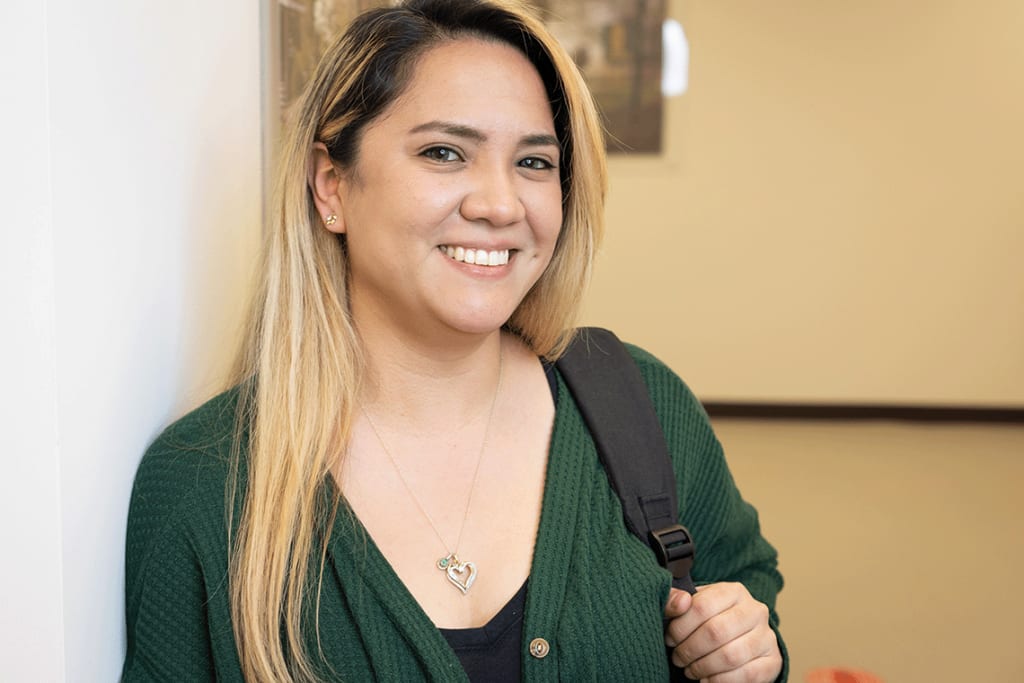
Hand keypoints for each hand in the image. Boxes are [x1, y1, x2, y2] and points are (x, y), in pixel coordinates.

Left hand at [663, 582, 781, 682]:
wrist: (740, 637)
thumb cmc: (710, 621)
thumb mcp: (691, 606)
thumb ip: (674, 601)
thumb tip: (680, 602)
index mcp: (734, 591)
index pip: (702, 606)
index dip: (680, 627)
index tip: (670, 639)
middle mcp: (755, 611)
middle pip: (716, 632)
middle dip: (690, 650)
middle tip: (678, 658)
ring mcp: (767, 636)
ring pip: (730, 656)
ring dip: (703, 667)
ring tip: (690, 670)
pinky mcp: (773, 661)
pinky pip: (747, 675)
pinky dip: (721, 681)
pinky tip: (707, 680)